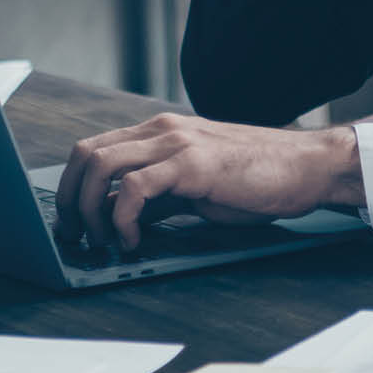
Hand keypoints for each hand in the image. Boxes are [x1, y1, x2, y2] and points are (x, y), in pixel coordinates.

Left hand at [54, 111, 364, 252]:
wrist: (302, 167)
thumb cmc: (253, 179)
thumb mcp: (193, 187)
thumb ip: (154, 196)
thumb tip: (115, 219)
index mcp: (157, 133)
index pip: (92, 149)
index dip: (70, 187)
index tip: (69, 223)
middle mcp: (159, 131)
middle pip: (85, 154)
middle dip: (69, 200)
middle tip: (76, 237)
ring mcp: (175, 143)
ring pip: (101, 165)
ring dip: (89, 209)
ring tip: (101, 241)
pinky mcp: (192, 164)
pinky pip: (134, 187)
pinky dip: (122, 218)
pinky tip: (133, 240)